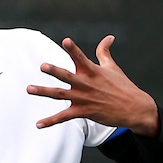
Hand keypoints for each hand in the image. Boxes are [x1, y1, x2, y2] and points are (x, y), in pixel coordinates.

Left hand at [27, 36, 159, 136]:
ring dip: (43, 92)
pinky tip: (38, 124)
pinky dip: (50, 121)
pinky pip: (63, 117)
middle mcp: (86, 83)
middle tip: (42, 66)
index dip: (73, 49)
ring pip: (59, 94)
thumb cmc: (122, 86)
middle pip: (67, 76)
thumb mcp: (112, 67)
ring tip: (29, 89)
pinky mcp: (83, 112)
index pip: (81, 57)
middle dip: (54, 71)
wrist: (133, 108)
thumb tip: (108, 37)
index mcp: (93, 71)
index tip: (65, 40)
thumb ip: (104, 52)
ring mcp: (83, 98)